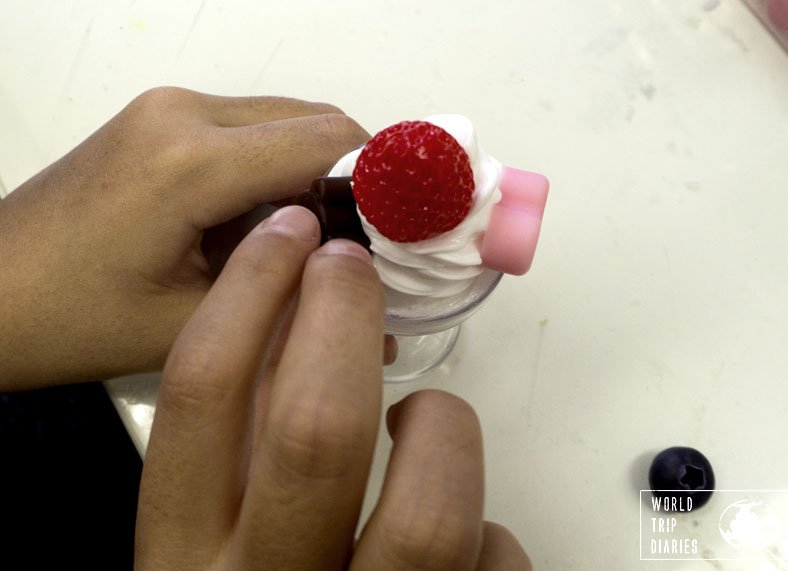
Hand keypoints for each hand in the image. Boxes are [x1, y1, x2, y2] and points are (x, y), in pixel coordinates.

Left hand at [0, 87, 368, 387]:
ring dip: (315, 175)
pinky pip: (249, 129)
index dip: (382, 183)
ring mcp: (168, 109)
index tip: (405, 235)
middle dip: (353, 182)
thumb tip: (378, 326)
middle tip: (364, 250)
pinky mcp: (160, 120)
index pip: (330, 140)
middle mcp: (184, 112)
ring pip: (285, 121)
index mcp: (194, 161)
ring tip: (316, 245)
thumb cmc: (71, 317)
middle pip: (315, 120)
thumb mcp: (194, 328)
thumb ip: (289, 310)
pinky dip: (278, 169)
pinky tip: (269, 227)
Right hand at [135, 209, 531, 569]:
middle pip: (317, 428)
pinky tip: (469, 538)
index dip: (248, 293)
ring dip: (442, 429)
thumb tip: (285, 339)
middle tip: (355, 268)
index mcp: (183, 562)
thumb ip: (235, 461)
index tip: (289, 235)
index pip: (200, 395)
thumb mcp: (211, 546)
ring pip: (432, 508)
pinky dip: (493, 531)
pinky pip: (495, 562)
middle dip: (343, 320)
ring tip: (428, 419)